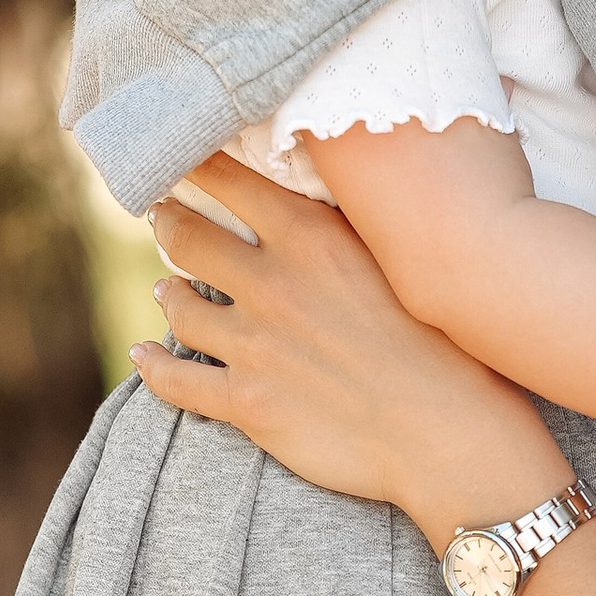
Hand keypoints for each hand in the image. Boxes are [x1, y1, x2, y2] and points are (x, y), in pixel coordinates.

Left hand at [130, 151, 539, 523]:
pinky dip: (152, 364)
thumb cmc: (448, 347)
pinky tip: (144, 353)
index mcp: (311, 238)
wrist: (450, 436)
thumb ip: (347, 230)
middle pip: (188, 237)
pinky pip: (173, 379)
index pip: (229, 181)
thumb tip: (311, 199)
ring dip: (169, 294)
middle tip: (164, 216)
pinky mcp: (246, 404)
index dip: (196, 166)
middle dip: (170, 223)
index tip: (182, 160)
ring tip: (168, 290)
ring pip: (179, 305)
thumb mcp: (400, 262)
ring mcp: (253, 346)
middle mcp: (272, 284)